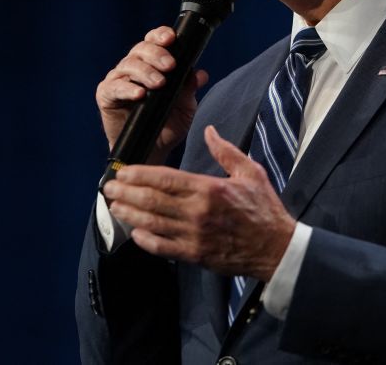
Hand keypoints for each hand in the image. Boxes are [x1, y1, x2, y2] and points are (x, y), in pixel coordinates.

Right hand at [95, 26, 208, 163]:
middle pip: (141, 49)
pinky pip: (114, 87)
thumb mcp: (185, 106)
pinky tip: (140, 94)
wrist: (153, 150)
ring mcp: (118, 80)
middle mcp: (134, 67)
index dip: (161, 35)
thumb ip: (190, 88)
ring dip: (145, 72)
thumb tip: (200, 74)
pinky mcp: (106, 95)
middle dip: (157, 54)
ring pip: (129, 65)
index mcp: (152, 63)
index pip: (154, 41)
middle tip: (170, 66)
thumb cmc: (168, 124)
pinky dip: (127, 89)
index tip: (171, 38)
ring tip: (159, 83)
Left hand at [102, 126, 295, 280]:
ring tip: (114, 206)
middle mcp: (197, 212)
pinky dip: (145, 240)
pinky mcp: (194, 255)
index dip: (139, 175)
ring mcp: (194, 235)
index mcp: (209, 188)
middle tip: (109, 187)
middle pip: (152, 200)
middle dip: (126, 193)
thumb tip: (209, 130)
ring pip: (152, 223)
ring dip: (129, 214)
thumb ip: (225, 151)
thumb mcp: (250, 172)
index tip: (124, 171)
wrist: (276, 248)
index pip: (165, 179)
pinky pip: (162, 247)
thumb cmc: (264, 209)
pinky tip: (134, 232)